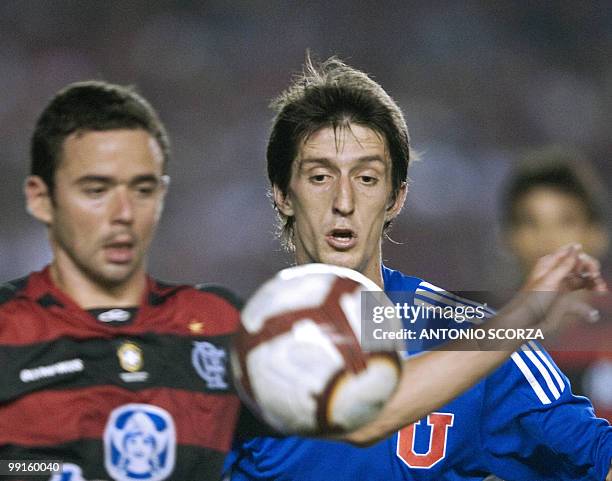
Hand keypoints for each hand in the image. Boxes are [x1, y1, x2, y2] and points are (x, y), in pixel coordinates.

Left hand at [483, 244, 605, 346]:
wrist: (525, 322)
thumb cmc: (532, 299)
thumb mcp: (549, 280)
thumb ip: (565, 264)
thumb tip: (576, 247)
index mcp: (549, 263)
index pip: (571, 253)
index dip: (583, 258)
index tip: (590, 268)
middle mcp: (556, 272)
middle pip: (580, 265)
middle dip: (591, 270)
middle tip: (596, 279)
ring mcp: (562, 285)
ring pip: (583, 278)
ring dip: (594, 282)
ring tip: (601, 289)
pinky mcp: (566, 299)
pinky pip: (581, 293)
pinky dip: (590, 294)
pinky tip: (597, 299)